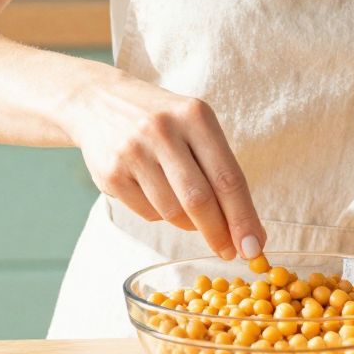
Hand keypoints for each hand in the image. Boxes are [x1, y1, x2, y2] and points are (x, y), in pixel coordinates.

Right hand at [69, 68, 264, 262]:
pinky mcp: (111, 174)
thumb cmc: (161, 121)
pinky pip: (147, 213)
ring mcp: (133, 152)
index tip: (254, 246)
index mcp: (194, 116)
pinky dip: (161, 216)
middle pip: (199, 200)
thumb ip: (218, 169)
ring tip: (192, 216)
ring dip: (189, 225)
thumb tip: (245, 227)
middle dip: (219, 233)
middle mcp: (163, 131)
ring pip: (172, 212)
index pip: (227, 177)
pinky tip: (159, 197)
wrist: (98, 101)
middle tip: (230, 252)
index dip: (243, 217)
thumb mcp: (194, 125)